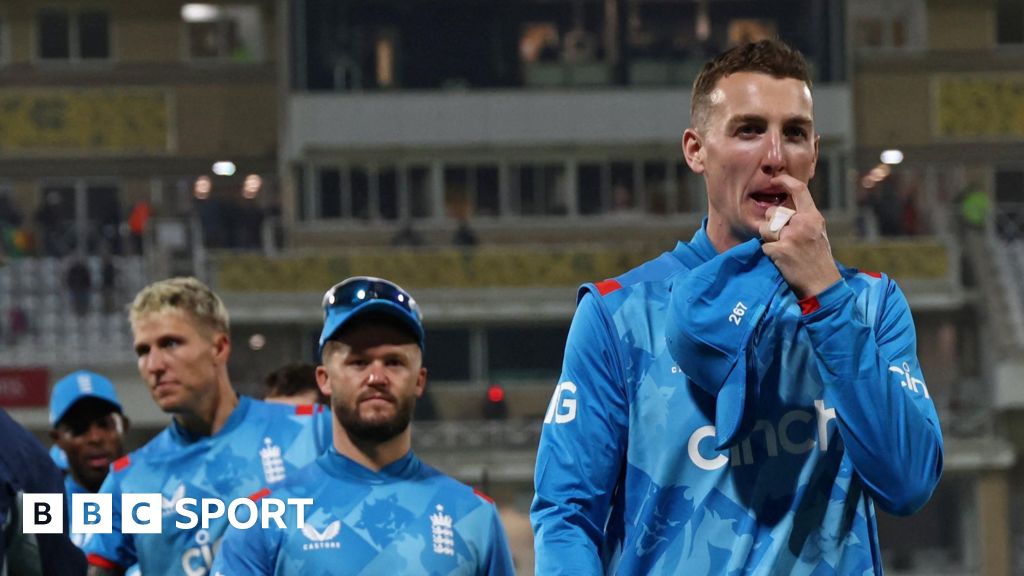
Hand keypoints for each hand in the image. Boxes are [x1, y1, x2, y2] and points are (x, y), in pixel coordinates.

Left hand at [758, 175, 840, 298]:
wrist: (822, 283)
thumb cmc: (818, 258)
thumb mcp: (817, 232)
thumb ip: (802, 218)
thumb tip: (782, 208)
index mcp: (813, 217)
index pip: (799, 190)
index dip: (785, 181)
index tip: (775, 180)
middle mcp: (802, 223)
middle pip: (773, 212)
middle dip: (772, 224)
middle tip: (785, 240)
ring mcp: (790, 236)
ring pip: (764, 228)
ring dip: (768, 239)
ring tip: (783, 249)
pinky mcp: (779, 249)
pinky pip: (764, 245)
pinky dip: (769, 253)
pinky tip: (781, 260)